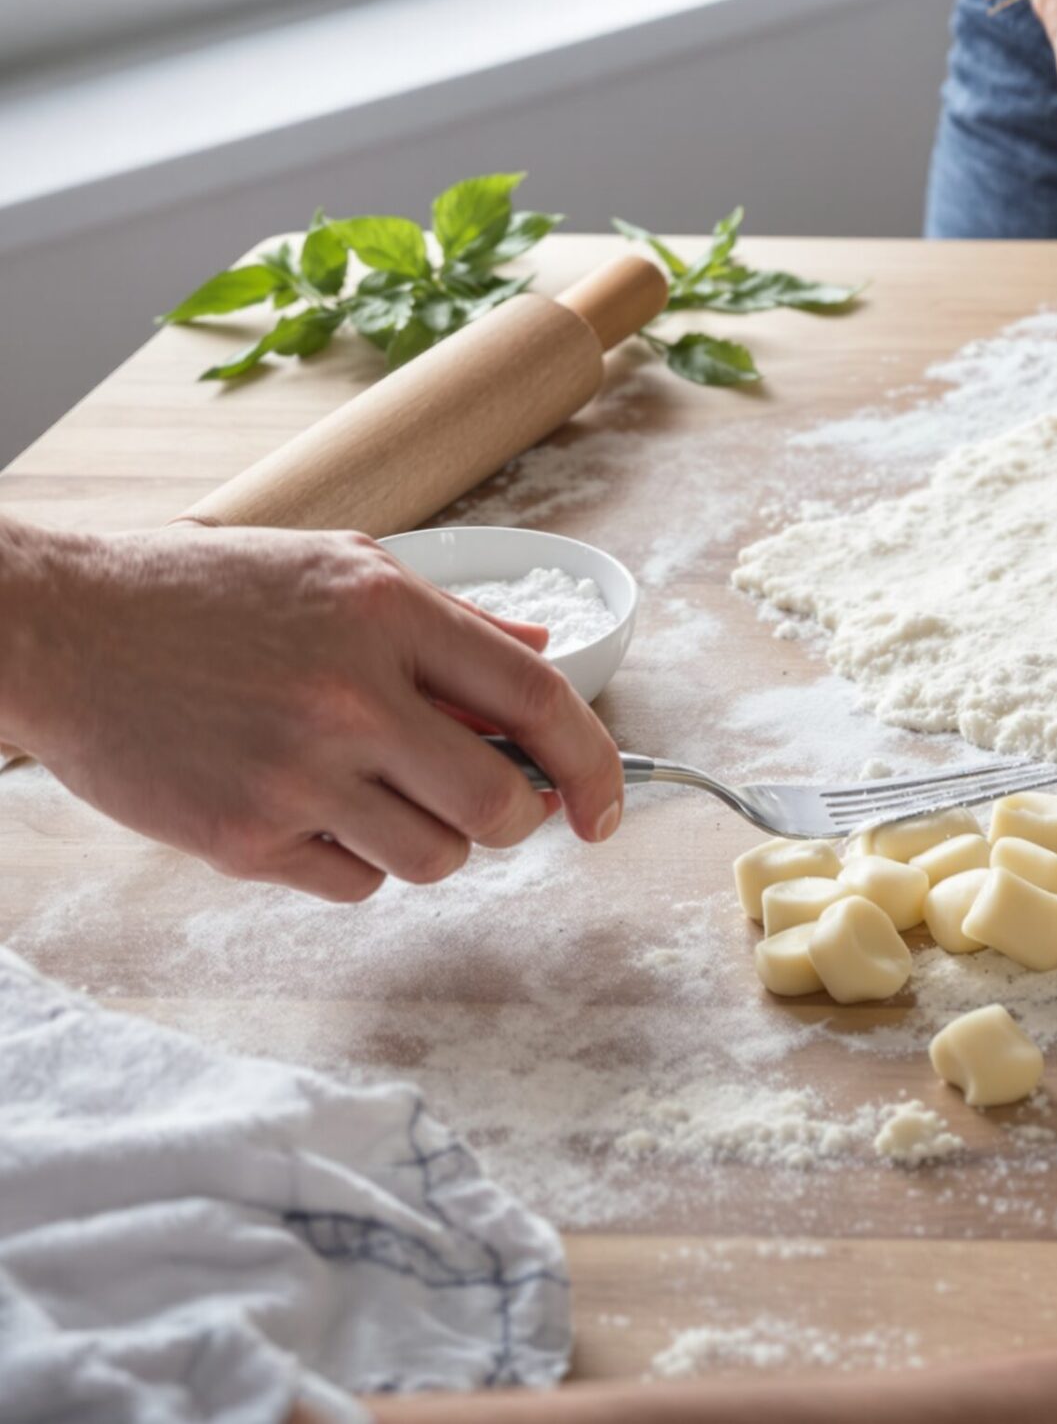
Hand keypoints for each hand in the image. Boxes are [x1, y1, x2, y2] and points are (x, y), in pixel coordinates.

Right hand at [1, 523, 622, 900]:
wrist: (53, 628)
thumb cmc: (200, 591)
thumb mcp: (336, 567)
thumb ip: (451, 617)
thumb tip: (549, 647)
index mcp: (387, 612)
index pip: (540, 700)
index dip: (594, 764)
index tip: (607, 806)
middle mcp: (351, 695)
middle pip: (498, 807)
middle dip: (512, 818)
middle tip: (482, 801)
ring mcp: (295, 773)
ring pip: (433, 860)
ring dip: (427, 841)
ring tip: (368, 789)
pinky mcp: (241, 838)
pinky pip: (353, 884)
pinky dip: (350, 862)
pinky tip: (304, 807)